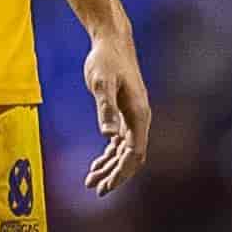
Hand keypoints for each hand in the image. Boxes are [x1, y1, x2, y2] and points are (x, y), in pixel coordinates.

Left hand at [83, 29, 151, 195]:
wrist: (112, 41)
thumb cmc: (106, 60)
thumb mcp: (100, 83)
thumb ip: (105, 108)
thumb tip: (108, 136)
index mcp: (138, 114)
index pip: (134, 153)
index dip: (121, 172)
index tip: (106, 185)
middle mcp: (140, 118)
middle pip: (131, 156)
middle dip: (115, 175)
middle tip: (96, 190)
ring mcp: (133, 116)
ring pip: (125, 151)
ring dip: (110, 167)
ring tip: (91, 181)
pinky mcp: (124, 112)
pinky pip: (120, 141)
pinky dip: (109, 154)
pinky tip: (96, 164)